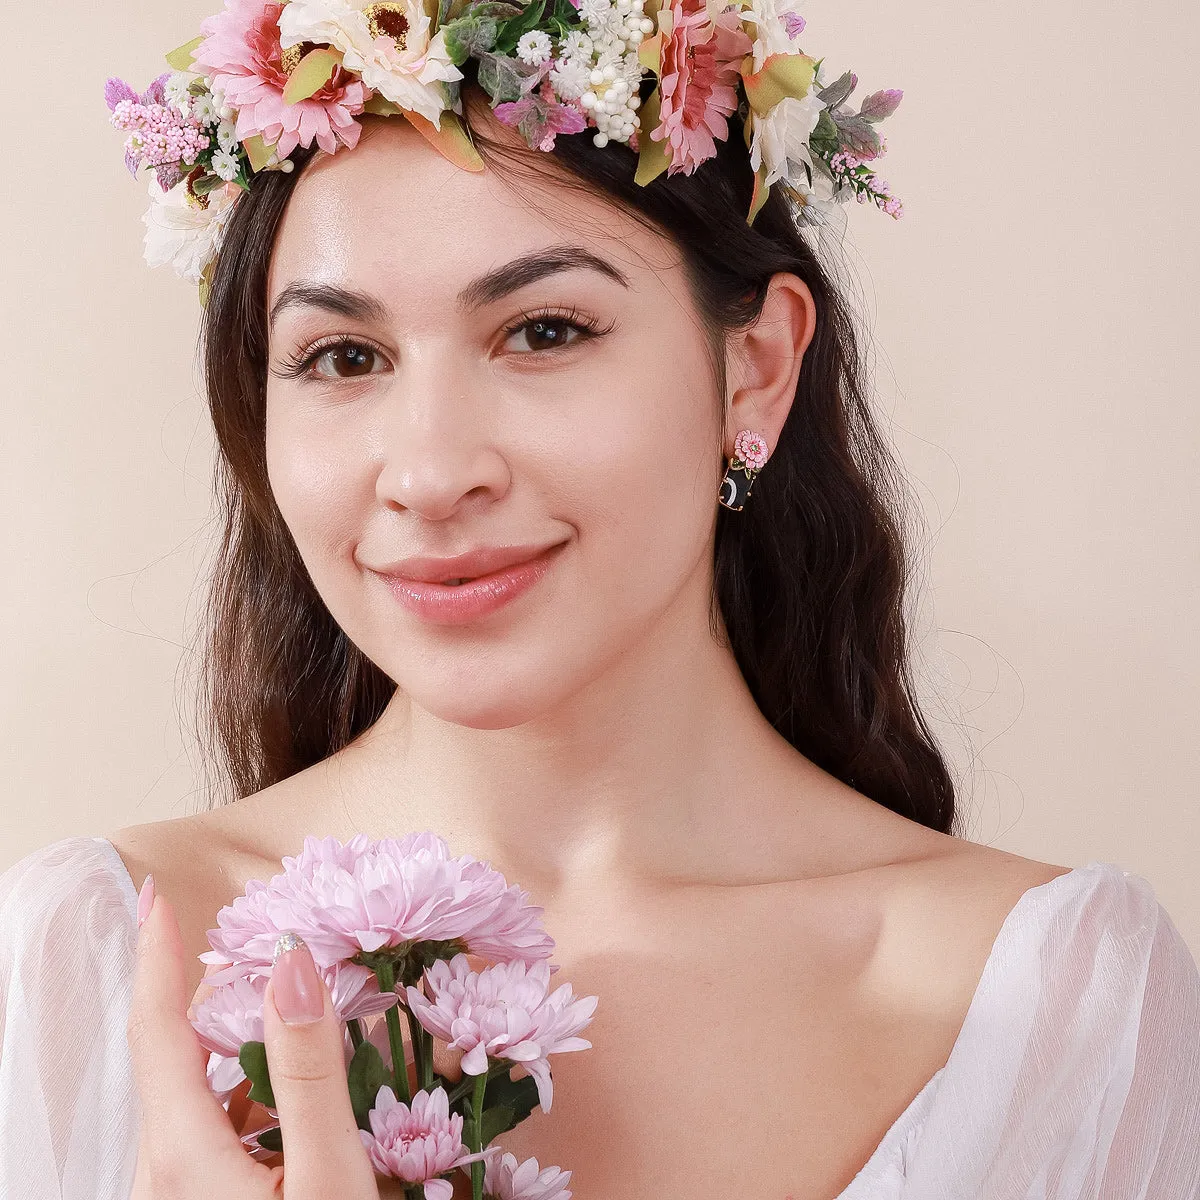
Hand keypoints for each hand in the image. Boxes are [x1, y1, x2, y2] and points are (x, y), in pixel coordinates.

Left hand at [127, 882, 384, 1198]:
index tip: (156, 894)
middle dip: (229, 996)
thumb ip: (309, 1075)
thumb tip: (292, 962)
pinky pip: (219, 1132)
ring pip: (206, 1096)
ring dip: (252, 1050)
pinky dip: (258, 1095)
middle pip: (184, 1057)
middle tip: (277, 950)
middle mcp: (163, 1173)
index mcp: (181, 1155)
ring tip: (314, 1018)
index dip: (158, 956)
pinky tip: (311, 1100)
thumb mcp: (327, 1178)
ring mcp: (178, 1195)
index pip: (157, 1031)